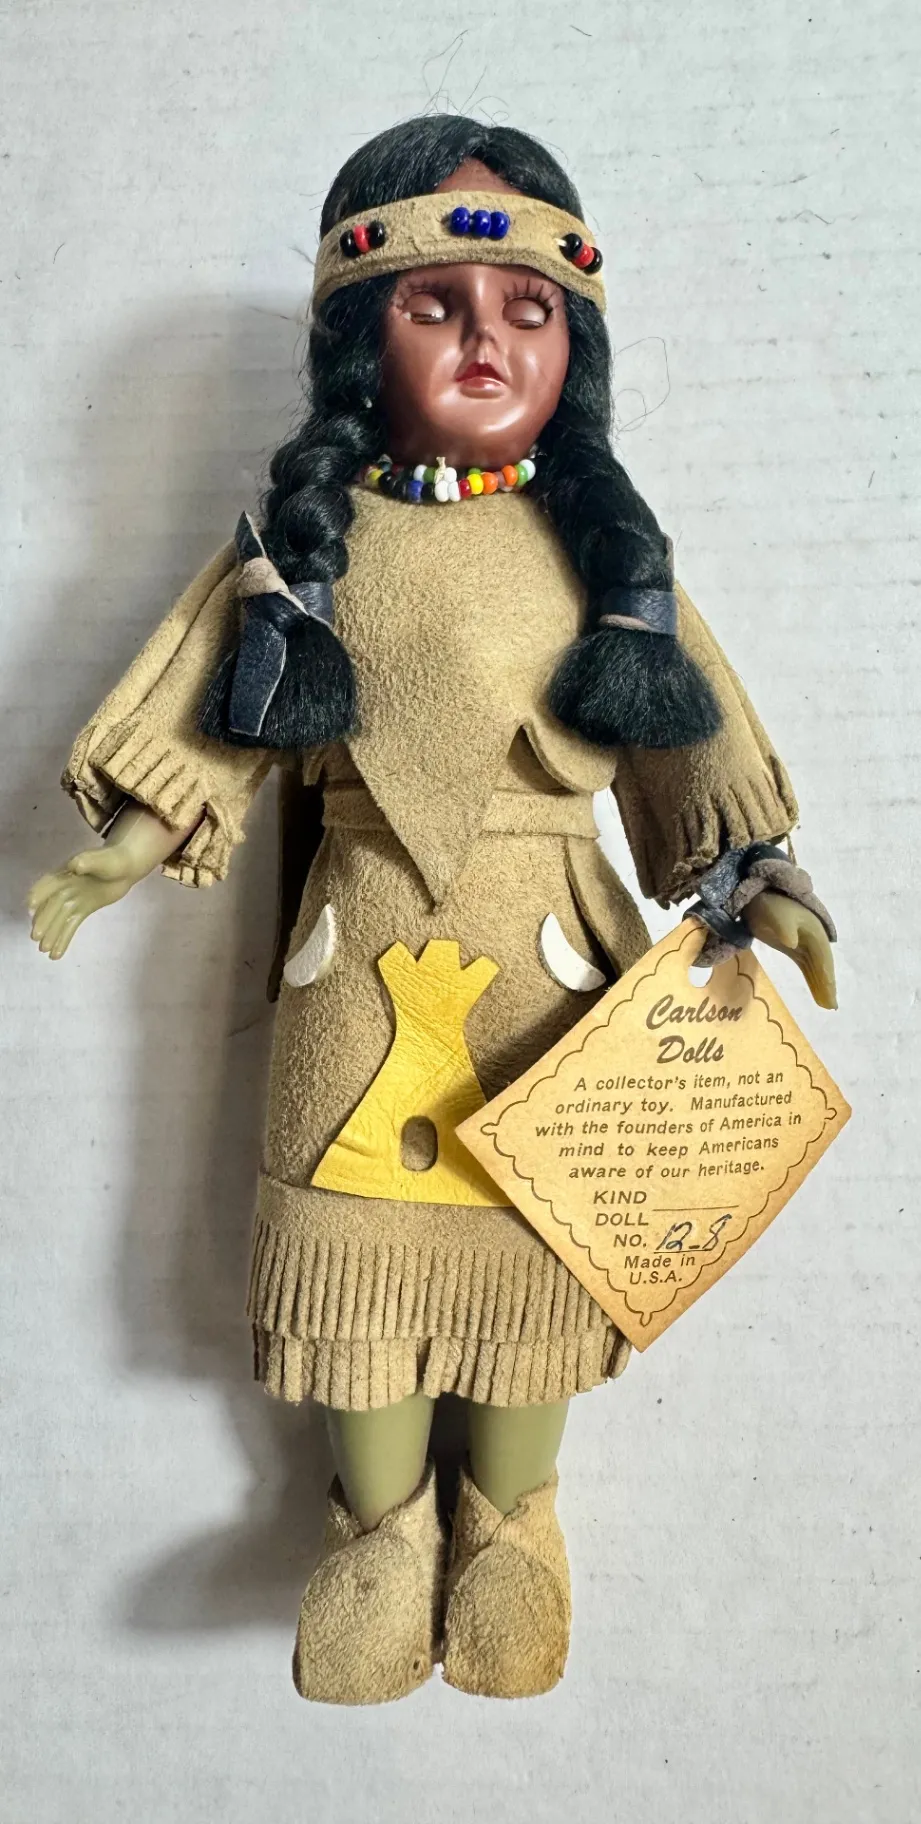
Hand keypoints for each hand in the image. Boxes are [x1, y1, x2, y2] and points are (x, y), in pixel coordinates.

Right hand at [28, 846, 141, 959]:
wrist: (126, 867)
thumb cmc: (114, 859)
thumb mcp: (104, 859)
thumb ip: (89, 861)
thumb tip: (75, 866)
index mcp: (68, 872)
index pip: (50, 882)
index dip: (40, 892)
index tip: (31, 905)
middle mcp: (65, 887)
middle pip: (52, 905)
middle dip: (44, 920)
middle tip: (36, 936)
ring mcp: (73, 900)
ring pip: (59, 918)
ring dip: (51, 933)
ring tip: (43, 949)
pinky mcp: (82, 910)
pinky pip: (70, 925)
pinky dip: (63, 939)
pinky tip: (55, 955)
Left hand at [741, 889, 836, 1009]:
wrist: (759, 893)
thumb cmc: (769, 902)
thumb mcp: (775, 912)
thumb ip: (783, 925)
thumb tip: (792, 942)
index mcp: (814, 931)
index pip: (823, 958)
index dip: (827, 978)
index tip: (829, 995)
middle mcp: (814, 938)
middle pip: (823, 965)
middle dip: (827, 985)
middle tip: (830, 1007)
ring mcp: (805, 943)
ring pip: (816, 968)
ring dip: (821, 985)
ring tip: (826, 1006)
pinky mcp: (794, 947)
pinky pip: (807, 967)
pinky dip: (813, 979)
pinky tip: (817, 994)